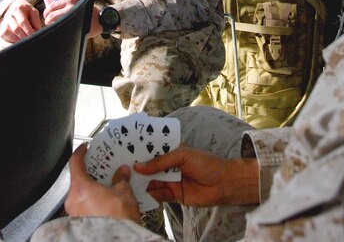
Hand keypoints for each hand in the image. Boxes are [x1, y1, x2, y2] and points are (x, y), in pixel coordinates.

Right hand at [0, 0, 41, 42]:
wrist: (15, 7)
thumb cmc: (26, 11)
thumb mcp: (33, 11)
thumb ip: (36, 20)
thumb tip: (37, 30)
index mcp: (18, 9)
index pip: (22, 21)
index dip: (28, 30)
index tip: (34, 35)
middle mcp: (9, 15)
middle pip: (16, 29)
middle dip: (24, 36)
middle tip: (31, 39)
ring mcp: (4, 22)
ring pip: (9, 33)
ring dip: (18, 39)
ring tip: (26, 40)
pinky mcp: (1, 28)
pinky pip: (4, 35)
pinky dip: (12, 39)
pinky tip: (19, 39)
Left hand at [43, 0, 102, 38]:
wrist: (101, 20)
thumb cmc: (89, 13)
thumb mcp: (80, 4)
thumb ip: (69, 5)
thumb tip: (56, 10)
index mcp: (70, 0)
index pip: (52, 6)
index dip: (47, 12)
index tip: (47, 16)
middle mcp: (69, 7)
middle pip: (50, 14)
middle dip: (46, 19)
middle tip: (48, 23)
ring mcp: (71, 16)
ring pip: (53, 22)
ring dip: (50, 25)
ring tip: (52, 27)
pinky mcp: (73, 25)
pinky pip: (60, 28)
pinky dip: (57, 30)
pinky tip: (58, 31)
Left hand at [65, 144, 139, 221]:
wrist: (116, 241)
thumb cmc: (117, 219)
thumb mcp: (123, 192)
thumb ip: (120, 179)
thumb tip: (122, 172)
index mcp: (80, 188)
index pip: (75, 163)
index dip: (80, 153)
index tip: (85, 148)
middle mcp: (73, 201)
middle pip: (78, 180)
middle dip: (91, 173)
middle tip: (102, 168)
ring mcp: (75, 214)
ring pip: (81, 194)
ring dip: (93, 189)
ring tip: (109, 186)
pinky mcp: (80, 224)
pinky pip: (85, 207)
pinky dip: (93, 201)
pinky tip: (107, 201)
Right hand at [134, 144, 258, 206]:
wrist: (223, 184)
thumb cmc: (205, 163)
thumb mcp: (182, 156)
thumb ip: (161, 162)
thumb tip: (139, 166)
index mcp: (172, 151)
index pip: (153, 148)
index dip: (140, 149)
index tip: (125, 148)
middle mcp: (169, 165)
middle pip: (150, 166)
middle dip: (137, 167)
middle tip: (120, 167)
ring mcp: (170, 180)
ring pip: (152, 181)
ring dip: (141, 182)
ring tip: (125, 181)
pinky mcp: (173, 195)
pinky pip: (158, 195)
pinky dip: (150, 195)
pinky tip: (139, 194)